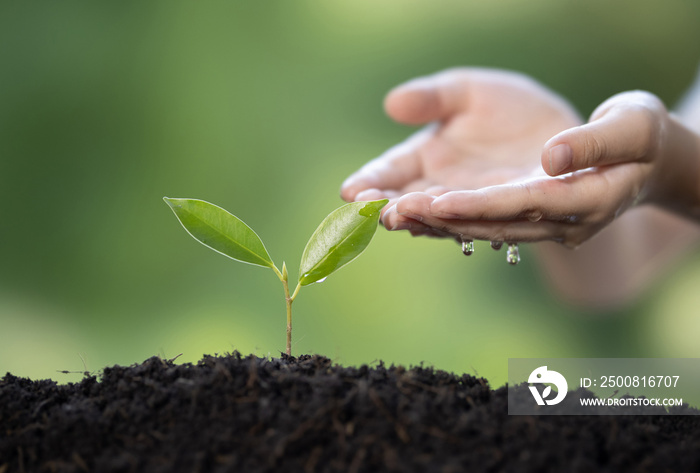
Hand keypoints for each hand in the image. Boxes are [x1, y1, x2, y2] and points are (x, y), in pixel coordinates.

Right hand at [340, 68, 580, 239]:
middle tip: (367, 207)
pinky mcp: (511, 214)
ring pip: (443, 215)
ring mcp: (476, 206)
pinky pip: (485, 217)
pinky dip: (462, 217)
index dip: (370, 181)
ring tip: (398, 212)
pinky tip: (443, 213)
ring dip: (420, 215)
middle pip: (410, 201)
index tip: (350, 189)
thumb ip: (433, 98)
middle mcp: (445, 189)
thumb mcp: (469, 92)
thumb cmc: (509, 111)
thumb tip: (392, 103)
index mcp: (426, 159)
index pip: (391, 172)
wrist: (566, 135)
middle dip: (388, 204)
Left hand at [392, 90, 699, 246]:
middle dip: (439, 220)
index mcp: (585, 199)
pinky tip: (405, 210)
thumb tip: (550, 158)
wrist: (640, 159)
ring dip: (431, 222)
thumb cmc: (639, 135)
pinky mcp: (520, 216)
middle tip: (390, 211)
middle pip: (490, 224)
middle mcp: (555, 222)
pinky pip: (477, 221)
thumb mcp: (633, 123)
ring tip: (384, 211)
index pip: (525, 205)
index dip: (481, 206)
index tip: (437, 201)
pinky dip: (442, 218)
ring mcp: (536, 224)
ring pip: (478, 227)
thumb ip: (596, 139)